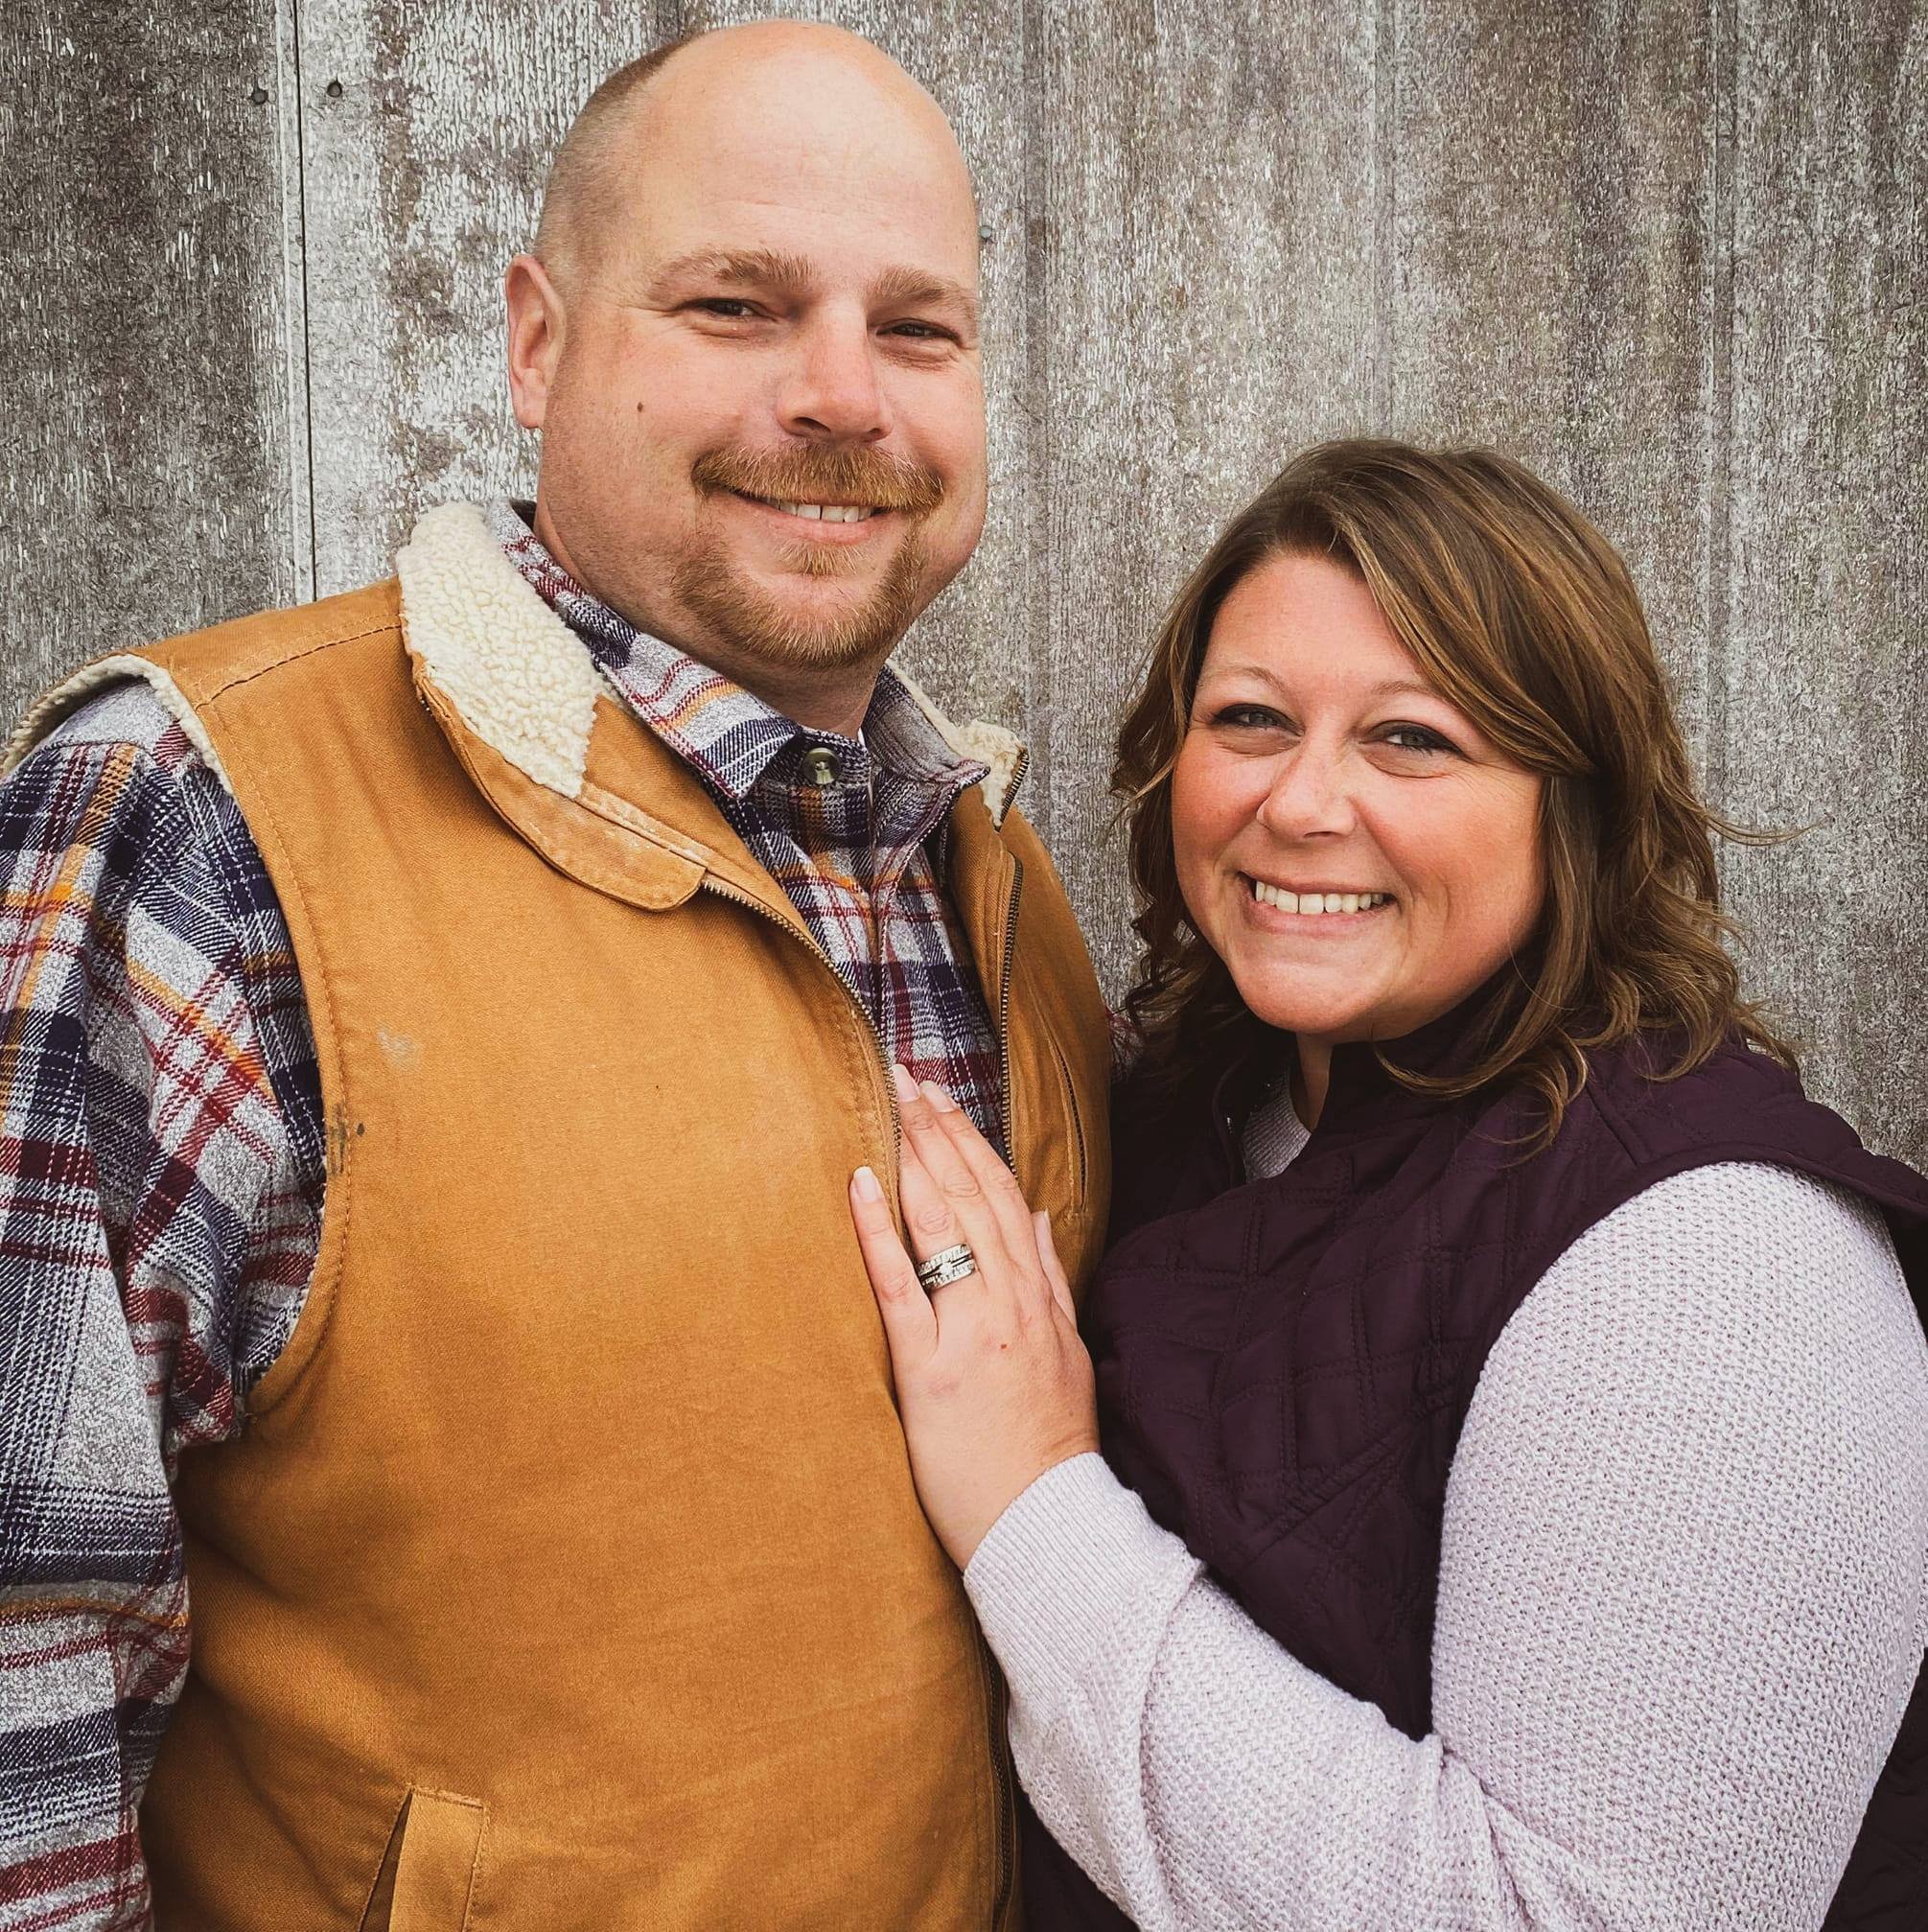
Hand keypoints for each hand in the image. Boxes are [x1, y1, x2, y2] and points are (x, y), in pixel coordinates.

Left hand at [849, 1065, 1099, 1569]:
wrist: (1049, 1527)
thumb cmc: (1050, 1448)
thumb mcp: (1068, 1351)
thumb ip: (1050, 1281)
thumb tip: (1037, 1218)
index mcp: (1041, 1299)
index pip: (1005, 1198)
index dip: (973, 1141)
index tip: (946, 1096)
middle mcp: (1011, 1304)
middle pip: (975, 1197)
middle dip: (941, 1130)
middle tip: (909, 1075)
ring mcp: (973, 1334)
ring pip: (946, 1227)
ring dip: (917, 1159)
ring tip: (893, 1106)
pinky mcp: (931, 1372)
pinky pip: (901, 1289)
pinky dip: (880, 1233)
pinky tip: (862, 1186)